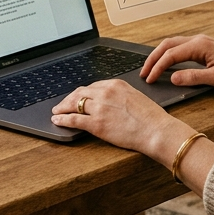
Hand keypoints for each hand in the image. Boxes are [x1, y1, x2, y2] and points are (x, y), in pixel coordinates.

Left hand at [51, 79, 191, 160]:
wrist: (156, 130)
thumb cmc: (151, 118)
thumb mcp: (136, 98)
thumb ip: (121, 97)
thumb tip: (112, 104)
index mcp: (116, 84)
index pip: (93, 86)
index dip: (82, 93)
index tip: (78, 97)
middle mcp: (106, 92)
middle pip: (80, 93)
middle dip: (69, 99)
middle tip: (62, 104)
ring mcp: (99, 107)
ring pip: (74, 104)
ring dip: (62, 108)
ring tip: (57, 112)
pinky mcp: (96, 123)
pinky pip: (74, 119)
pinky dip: (63, 120)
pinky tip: (58, 121)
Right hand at [140, 34, 213, 89]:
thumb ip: (193, 77)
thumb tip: (172, 78)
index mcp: (200, 45)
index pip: (171, 54)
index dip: (158, 67)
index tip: (149, 79)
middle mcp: (199, 40)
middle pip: (168, 45)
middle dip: (153, 58)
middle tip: (143, 73)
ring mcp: (202, 42)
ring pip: (173, 44)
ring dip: (160, 55)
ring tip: (150, 68)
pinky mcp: (204, 47)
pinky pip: (181, 47)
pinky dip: (170, 54)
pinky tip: (166, 63)